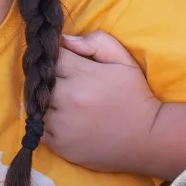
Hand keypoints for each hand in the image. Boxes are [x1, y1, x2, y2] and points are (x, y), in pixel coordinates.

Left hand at [43, 32, 160, 172]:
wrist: (148, 138)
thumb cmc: (135, 95)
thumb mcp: (123, 60)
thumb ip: (95, 42)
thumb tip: (64, 40)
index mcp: (83, 76)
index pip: (53, 57)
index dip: (58, 58)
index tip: (67, 63)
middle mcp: (68, 100)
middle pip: (40, 81)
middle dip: (49, 79)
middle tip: (65, 84)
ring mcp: (62, 125)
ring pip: (37, 104)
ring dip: (46, 102)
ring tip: (66, 103)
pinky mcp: (59, 145)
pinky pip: (39, 127)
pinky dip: (47, 123)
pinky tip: (66, 120)